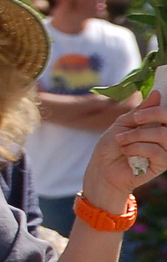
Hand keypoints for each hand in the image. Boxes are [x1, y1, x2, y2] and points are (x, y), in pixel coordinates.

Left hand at [82, 90, 166, 209]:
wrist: (102, 168)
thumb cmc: (111, 145)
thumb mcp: (123, 123)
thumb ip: (140, 111)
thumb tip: (157, 94)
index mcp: (157, 125)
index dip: (158, 109)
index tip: (139, 113)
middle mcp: (165, 137)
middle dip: (150, 117)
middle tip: (133, 120)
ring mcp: (165, 151)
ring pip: (163, 135)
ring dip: (137, 135)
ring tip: (122, 140)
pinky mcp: (162, 164)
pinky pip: (157, 151)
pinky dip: (137, 148)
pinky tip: (127, 152)